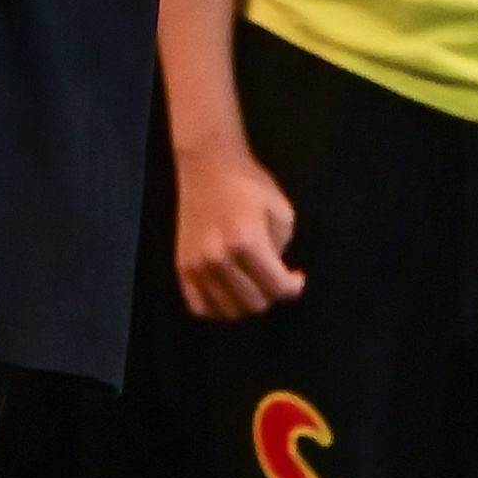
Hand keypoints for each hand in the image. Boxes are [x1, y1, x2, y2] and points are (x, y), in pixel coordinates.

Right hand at [173, 138, 304, 318]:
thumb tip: (275, 272)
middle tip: (272, 278)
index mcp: (247, 242)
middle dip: (270, 294)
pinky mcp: (182, 267)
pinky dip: (217, 308)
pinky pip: (199, 306)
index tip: (296, 277)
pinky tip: (228, 294)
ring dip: (246, 303)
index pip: (277, 287)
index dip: (293, 287)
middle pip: (254, 303)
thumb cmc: (248, 185)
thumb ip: (281, 248)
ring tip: (252, 285)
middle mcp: (219, 258)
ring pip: (227, 310)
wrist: (207, 167)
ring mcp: (197, 265)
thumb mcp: (281, 211)